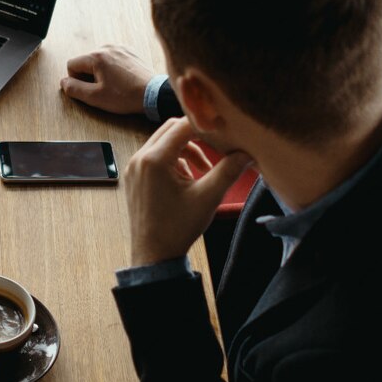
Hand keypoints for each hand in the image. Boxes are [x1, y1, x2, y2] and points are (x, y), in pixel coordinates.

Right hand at [60, 44, 156, 115]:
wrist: (154, 94)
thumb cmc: (126, 96)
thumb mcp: (95, 97)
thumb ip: (74, 89)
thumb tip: (64, 82)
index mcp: (97, 56)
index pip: (72, 64)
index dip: (75, 80)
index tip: (88, 89)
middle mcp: (107, 48)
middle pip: (85, 61)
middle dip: (89, 76)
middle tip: (103, 90)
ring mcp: (120, 48)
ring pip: (99, 60)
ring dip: (101, 72)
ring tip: (114, 85)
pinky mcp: (130, 52)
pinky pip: (112, 59)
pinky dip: (113, 69)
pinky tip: (122, 80)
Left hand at [124, 117, 251, 267]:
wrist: (154, 255)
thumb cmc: (178, 227)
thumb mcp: (208, 197)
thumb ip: (229, 170)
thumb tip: (248, 152)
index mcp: (154, 159)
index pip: (182, 126)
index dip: (205, 126)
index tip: (223, 132)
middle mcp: (139, 158)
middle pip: (170, 129)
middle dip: (195, 138)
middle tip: (214, 154)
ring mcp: (133, 168)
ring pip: (162, 143)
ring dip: (185, 151)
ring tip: (201, 174)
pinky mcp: (133, 177)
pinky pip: (154, 157)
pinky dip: (173, 162)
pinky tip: (185, 183)